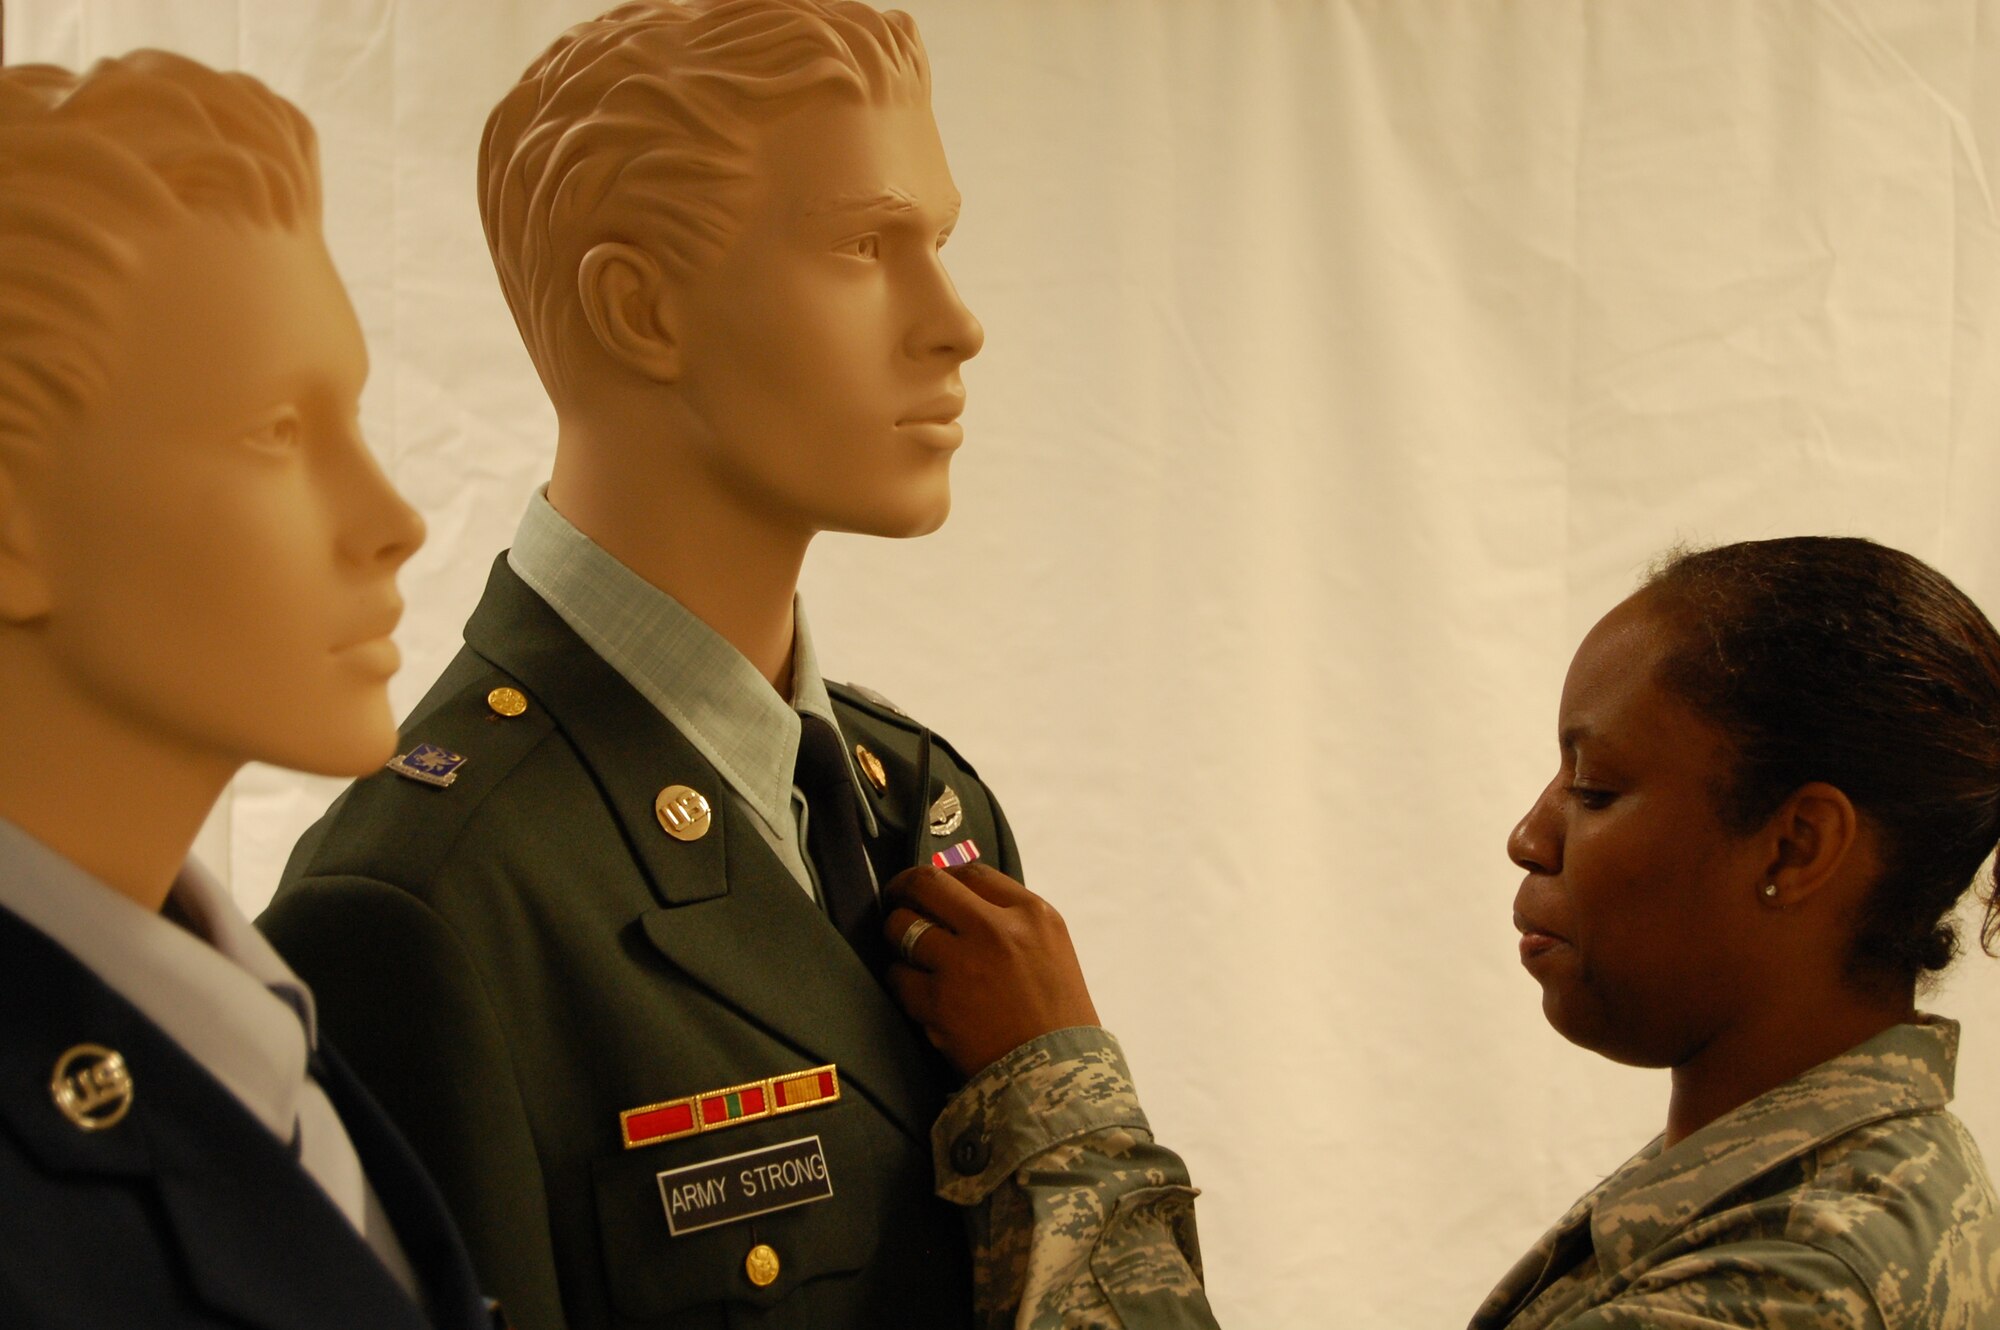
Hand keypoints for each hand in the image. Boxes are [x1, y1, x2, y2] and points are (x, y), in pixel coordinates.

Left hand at [882, 862, 1099, 1076]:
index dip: (943, 876)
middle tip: (897, 899)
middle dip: (903, 888)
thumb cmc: (1058, 1015)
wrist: (1058, 1075)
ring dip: (896, 936)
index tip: (931, 887)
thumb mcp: (1051, 949)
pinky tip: (915, 990)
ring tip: (904, 949)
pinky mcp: (938, 1001)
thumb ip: (1012, 919)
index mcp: (1031, 914)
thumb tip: (960, 897)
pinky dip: (901, 980)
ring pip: (902, 926)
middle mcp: (996, 930)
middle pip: (927, 884)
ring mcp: (963, 964)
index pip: (972, 872)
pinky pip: (898, 975)